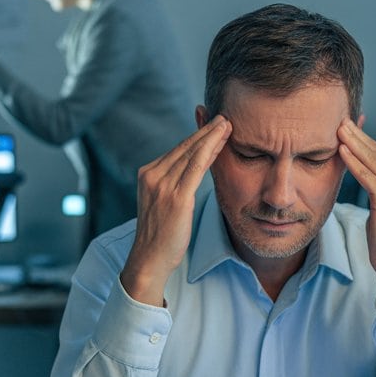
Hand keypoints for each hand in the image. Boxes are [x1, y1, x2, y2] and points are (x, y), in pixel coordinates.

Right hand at [119, 115, 230, 305]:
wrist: (149, 259)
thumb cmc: (160, 235)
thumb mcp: (163, 203)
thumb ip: (173, 184)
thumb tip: (190, 170)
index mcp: (148, 175)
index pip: (177, 151)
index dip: (197, 137)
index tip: (213, 125)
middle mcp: (152, 175)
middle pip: (185, 147)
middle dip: (206, 131)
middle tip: (224, 117)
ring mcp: (162, 185)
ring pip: (192, 153)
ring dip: (211, 136)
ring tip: (227, 124)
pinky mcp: (176, 197)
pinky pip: (196, 167)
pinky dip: (210, 150)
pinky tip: (222, 141)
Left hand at [336, 119, 375, 307]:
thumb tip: (364, 168)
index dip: (365, 139)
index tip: (349, 126)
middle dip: (358, 135)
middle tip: (340, 119)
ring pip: (372, 161)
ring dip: (353, 143)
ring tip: (337, 128)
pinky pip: (367, 176)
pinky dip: (353, 162)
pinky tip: (341, 151)